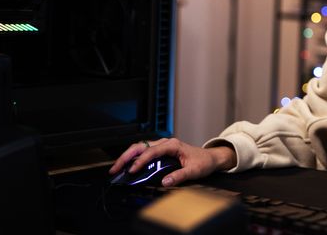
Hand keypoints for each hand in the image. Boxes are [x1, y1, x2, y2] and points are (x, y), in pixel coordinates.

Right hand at [108, 137, 236, 186]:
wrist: (211, 158)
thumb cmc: (203, 162)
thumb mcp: (194, 170)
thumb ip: (179, 176)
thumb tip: (165, 182)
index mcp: (173, 145)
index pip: (152, 151)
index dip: (141, 160)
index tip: (132, 170)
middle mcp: (166, 143)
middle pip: (141, 146)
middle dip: (126, 156)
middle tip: (115, 168)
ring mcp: (163, 146)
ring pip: (140, 147)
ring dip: (128, 157)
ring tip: (117, 168)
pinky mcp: (161, 151)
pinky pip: (144, 152)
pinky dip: (134, 158)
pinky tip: (127, 166)